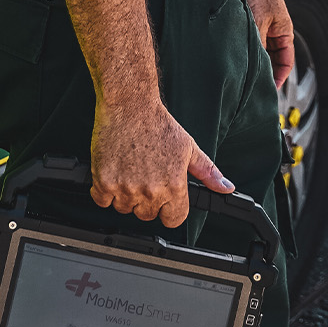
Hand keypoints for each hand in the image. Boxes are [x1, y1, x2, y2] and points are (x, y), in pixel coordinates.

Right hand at [89, 101, 234, 227]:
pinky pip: (101, 201)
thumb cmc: (157, 124)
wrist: (129, 106)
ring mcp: (125, 188)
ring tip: (128, 173)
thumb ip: (208, 172)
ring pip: (124, 209)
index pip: (173, 219)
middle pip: (146, 215)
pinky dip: (104, 192)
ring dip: (124, 197)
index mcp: (173, 186)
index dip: (169, 210)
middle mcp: (150, 191)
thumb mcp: (189, 148)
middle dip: (146, 202)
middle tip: (144, 179)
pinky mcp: (104, 182)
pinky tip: (113, 174)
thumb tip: (226, 187)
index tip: (164, 200)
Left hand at [245, 0, 294, 88]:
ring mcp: (260, 29)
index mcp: (284, 33)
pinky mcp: (247, 25)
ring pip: (258, 53)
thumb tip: (255, 67)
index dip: (279, 77)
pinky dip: (242, 51)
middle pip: (271, 60)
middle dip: (263, 72)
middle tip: (251, 85)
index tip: (269, 89)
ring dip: (251, 61)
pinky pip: (247, 44)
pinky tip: (233, 58)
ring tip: (241, 73)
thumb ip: (258, 45)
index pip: (286, 62)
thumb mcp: (259, 24)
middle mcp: (273, 32)